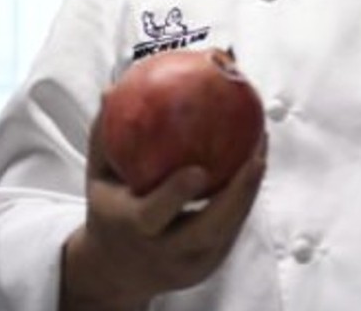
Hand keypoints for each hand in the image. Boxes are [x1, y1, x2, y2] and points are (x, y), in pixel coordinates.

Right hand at [60, 114, 266, 310]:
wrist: (115, 272)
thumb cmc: (108, 210)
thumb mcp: (98, 176)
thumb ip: (103, 135)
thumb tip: (111, 88)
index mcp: (132, 229)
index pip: (154, 215)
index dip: (176, 195)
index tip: (199, 169)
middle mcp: (164, 253)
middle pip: (208, 229)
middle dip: (238, 195)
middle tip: (256, 155)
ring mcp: (191, 263)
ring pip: (229, 229)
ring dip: (251, 189)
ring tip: (262, 146)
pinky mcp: (210, 264)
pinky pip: (234, 227)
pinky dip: (247, 195)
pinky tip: (257, 157)